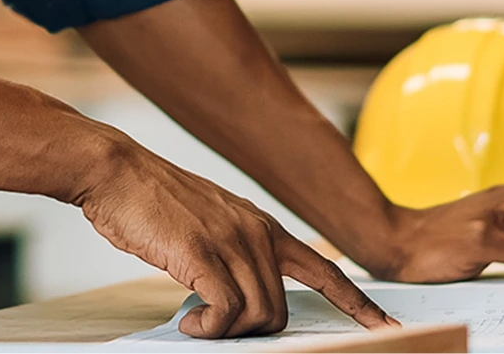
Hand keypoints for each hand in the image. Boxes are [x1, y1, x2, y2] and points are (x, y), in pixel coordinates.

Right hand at [75, 136, 396, 338]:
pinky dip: (208, 328)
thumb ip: (236, 254)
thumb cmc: (156, 205)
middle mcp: (258, 232)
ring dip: (226, 331)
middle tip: (213, 326)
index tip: (384, 326)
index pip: (326, 270)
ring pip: (258, 314)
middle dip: (254, 332)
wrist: (119, 172)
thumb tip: (238, 301)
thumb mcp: (213, 224)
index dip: (357, 302)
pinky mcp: (202, 253)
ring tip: (195, 321)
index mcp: (265, 226)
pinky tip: (187, 320)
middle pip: (282, 310)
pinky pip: (226, 312)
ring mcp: (233, 241)